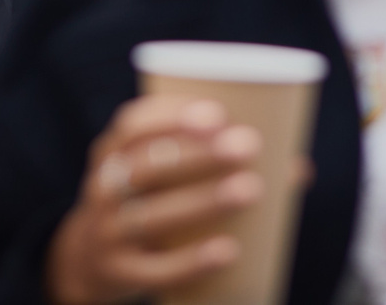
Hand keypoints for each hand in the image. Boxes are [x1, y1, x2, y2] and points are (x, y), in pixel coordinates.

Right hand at [47, 96, 266, 304]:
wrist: (86, 263)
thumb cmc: (145, 204)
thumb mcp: (156, 178)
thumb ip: (214, 164)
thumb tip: (299, 168)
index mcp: (112, 153)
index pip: (132, 125)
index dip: (170, 115)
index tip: (217, 112)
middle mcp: (103, 189)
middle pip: (147, 166)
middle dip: (198, 153)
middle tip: (249, 144)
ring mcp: (108, 234)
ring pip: (153, 216)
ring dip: (203, 200)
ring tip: (251, 189)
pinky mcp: (120, 274)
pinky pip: (155, 269)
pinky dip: (192, 260)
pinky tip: (229, 250)